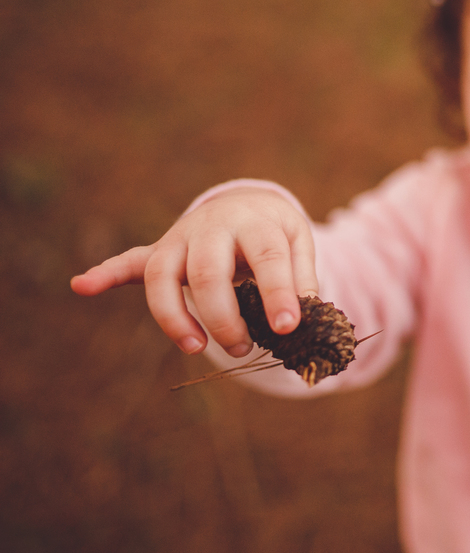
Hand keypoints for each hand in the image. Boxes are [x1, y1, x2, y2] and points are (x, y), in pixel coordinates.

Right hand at [70, 187, 318, 355]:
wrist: (248, 204)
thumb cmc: (277, 234)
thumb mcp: (299, 246)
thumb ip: (302, 278)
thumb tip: (304, 316)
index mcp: (257, 222)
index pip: (268, 257)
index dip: (278, 294)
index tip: (289, 328)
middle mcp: (213, 227)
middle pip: (208, 272)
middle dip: (223, 317)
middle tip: (243, 348)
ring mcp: (181, 238)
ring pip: (162, 275)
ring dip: (173, 316)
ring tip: (193, 348)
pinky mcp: (160, 251)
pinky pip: (129, 261)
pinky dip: (105, 273)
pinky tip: (82, 285)